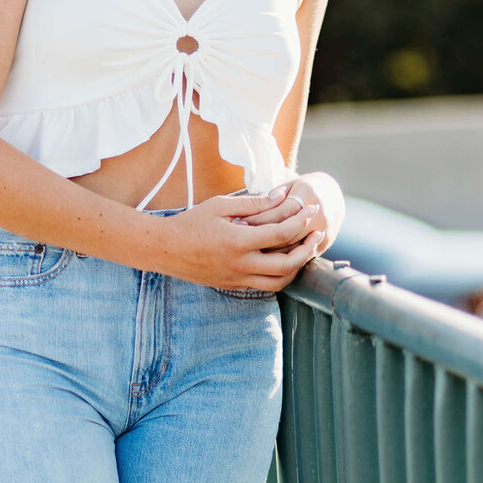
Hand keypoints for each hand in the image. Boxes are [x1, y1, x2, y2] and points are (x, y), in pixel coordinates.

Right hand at [158, 185, 328, 292]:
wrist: (165, 249)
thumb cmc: (191, 223)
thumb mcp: (220, 205)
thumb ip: (253, 203)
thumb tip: (281, 196)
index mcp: (238, 241)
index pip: (281, 234)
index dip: (301, 221)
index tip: (311, 210)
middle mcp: (240, 265)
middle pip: (287, 264)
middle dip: (307, 249)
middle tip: (317, 234)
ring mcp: (237, 279)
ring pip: (279, 282)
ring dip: (297, 267)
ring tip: (305, 250)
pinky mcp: (234, 286)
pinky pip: (265, 286)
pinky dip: (280, 275)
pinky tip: (284, 261)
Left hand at [235, 178, 329, 255]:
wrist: (331, 197)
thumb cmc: (302, 190)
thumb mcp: (287, 185)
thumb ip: (270, 196)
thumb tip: (247, 211)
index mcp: (307, 193)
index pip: (280, 212)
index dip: (259, 219)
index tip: (240, 224)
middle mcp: (319, 213)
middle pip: (286, 233)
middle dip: (261, 238)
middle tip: (240, 240)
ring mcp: (324, 230)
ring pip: (293, 249)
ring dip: (270, 252)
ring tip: (249, 250)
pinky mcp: (324, 245)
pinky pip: (300, 258)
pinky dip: (283, 260)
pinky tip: (265, 259)